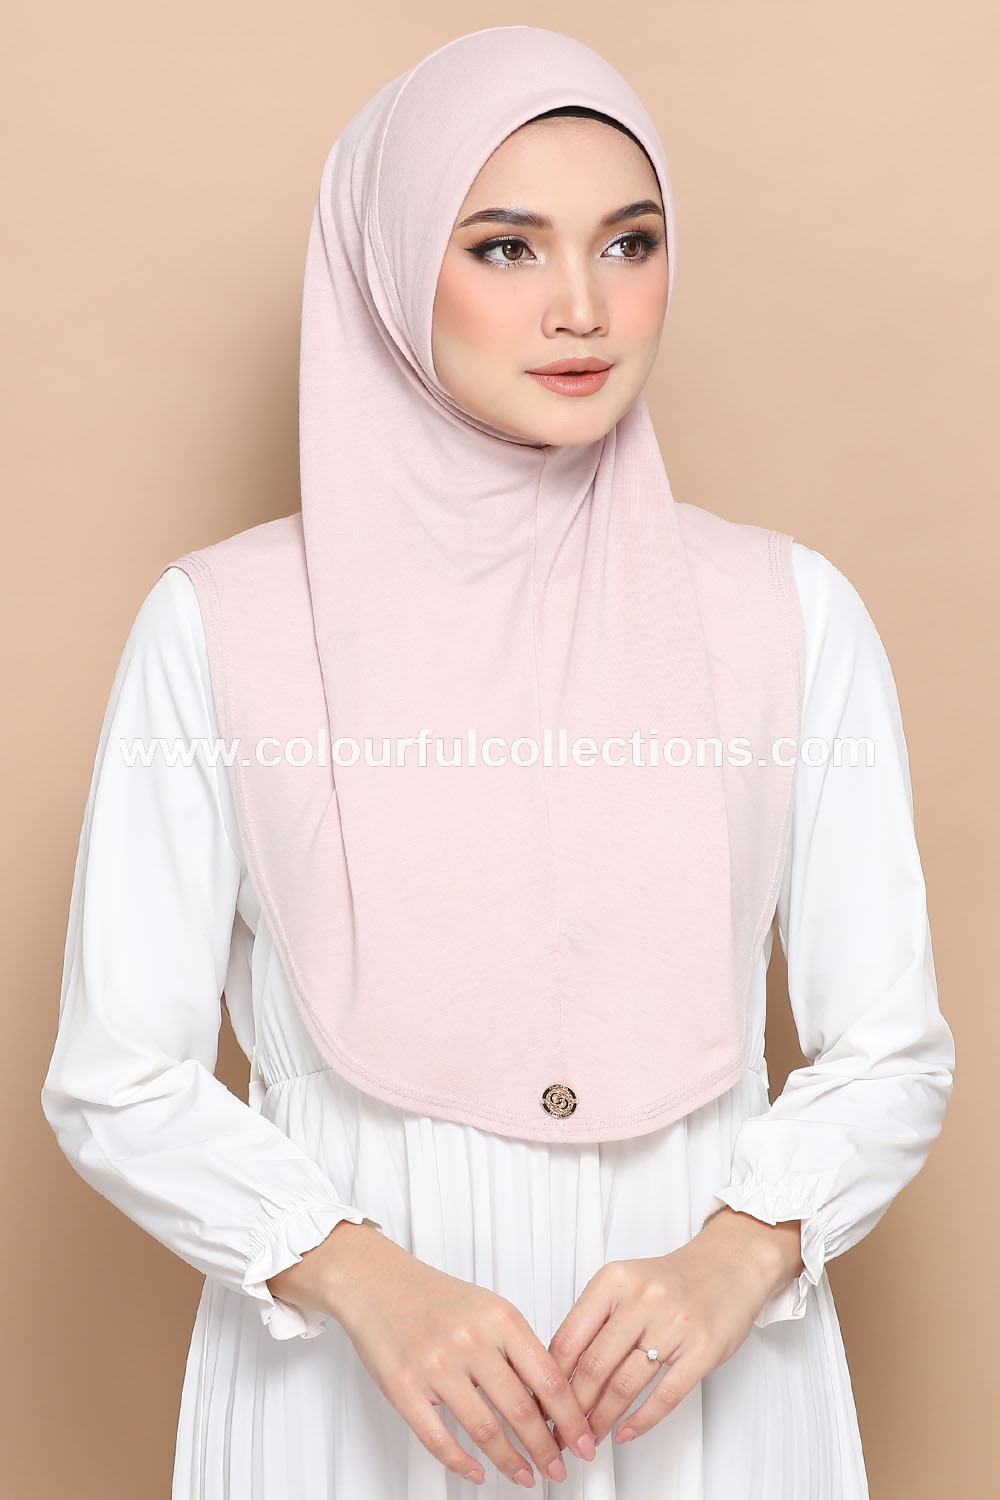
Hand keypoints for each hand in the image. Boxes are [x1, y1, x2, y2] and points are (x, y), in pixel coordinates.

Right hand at [316, 1222, 598, 1487]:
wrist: (379, 1284)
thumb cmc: (435, 1298)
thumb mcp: (489, 1308)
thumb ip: (517, 1348)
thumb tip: (550, 1398)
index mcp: (499, 1318)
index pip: (548, 1379)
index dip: (571, 1418)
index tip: (583, 1440)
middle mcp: (471, 1341)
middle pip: (521, 1410)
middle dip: (547, 1449)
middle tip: (558, 1468)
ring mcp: (436, 1366)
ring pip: (485, 1430)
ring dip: (511, 1462)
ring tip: (525, 1475)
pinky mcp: (405, 1388)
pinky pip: (439, 1439)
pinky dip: (463, 1464)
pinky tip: (478, 1472)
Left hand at [546, 1212, 801, 1449]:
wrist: (728, 1265)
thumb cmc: (671, 1281)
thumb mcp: (624, 1283)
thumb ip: (593, 1319)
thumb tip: (558, 1369)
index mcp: (613, 1281)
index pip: (569, 1338)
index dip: (550, 1379)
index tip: (541, 1403)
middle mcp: (641, 1299)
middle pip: (593, 1366)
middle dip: (573, 1408)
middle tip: (562, 1432)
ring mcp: (673, 1324)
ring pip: (625, 1385)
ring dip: (602, 1419)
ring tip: (590, 1438)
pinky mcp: (702, 1349)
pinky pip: (665, 1395)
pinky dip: (641, 1421)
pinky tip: (625, 1432)